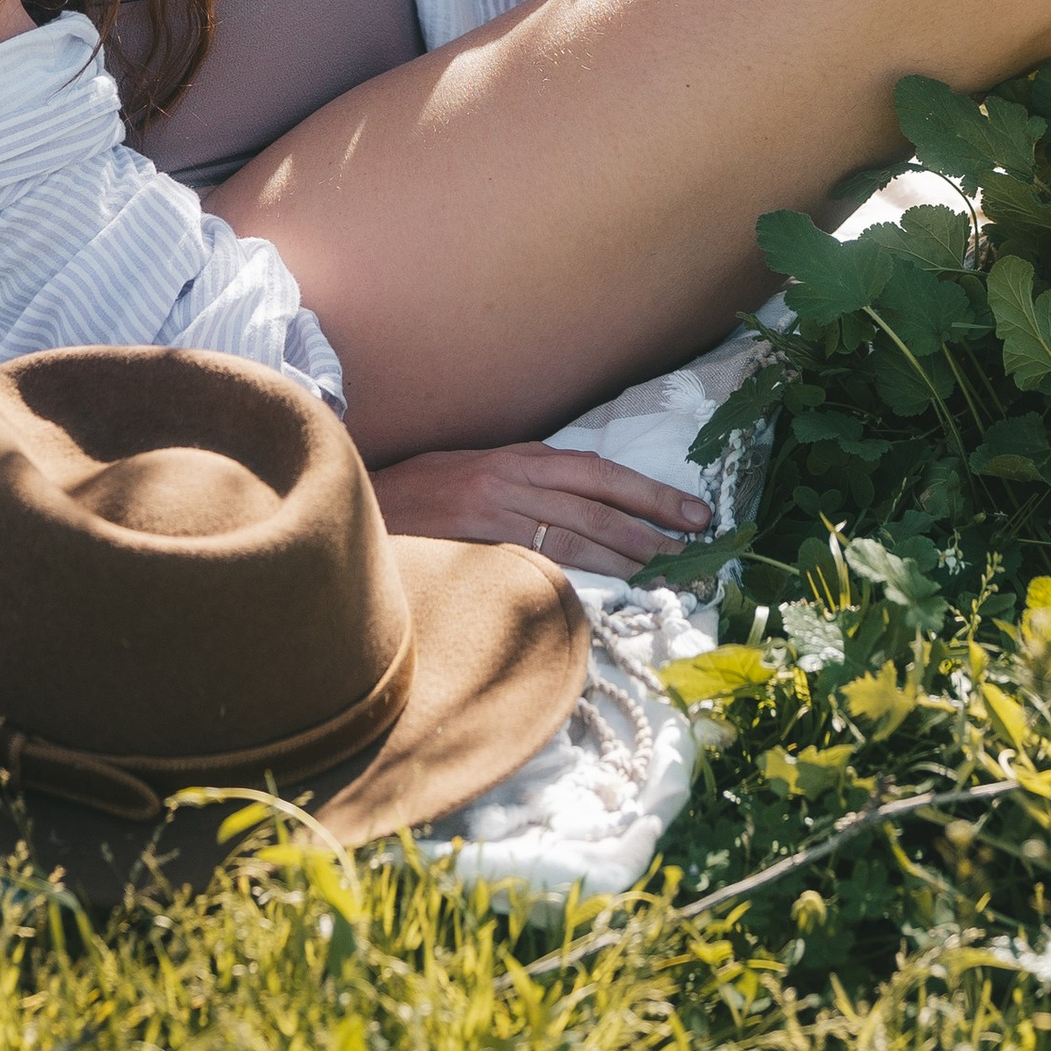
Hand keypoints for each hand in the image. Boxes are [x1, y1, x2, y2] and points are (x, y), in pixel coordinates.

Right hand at [368, 444, 711, 579]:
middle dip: (651, 525)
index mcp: (517, 457)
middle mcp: (510, 478)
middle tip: (695, 547)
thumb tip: (583, 509)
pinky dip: (572, 577)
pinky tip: (603, 593)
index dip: (649, 492)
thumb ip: (526, 484)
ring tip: (666, 573)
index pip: (598, 472)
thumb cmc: (419, 492)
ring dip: (624, 556)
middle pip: (596, 502)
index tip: (692, 513)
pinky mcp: (472, 546)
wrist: (355, 501)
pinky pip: (532, 562)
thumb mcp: (477, 470)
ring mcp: (491, 513)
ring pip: (573, 535)